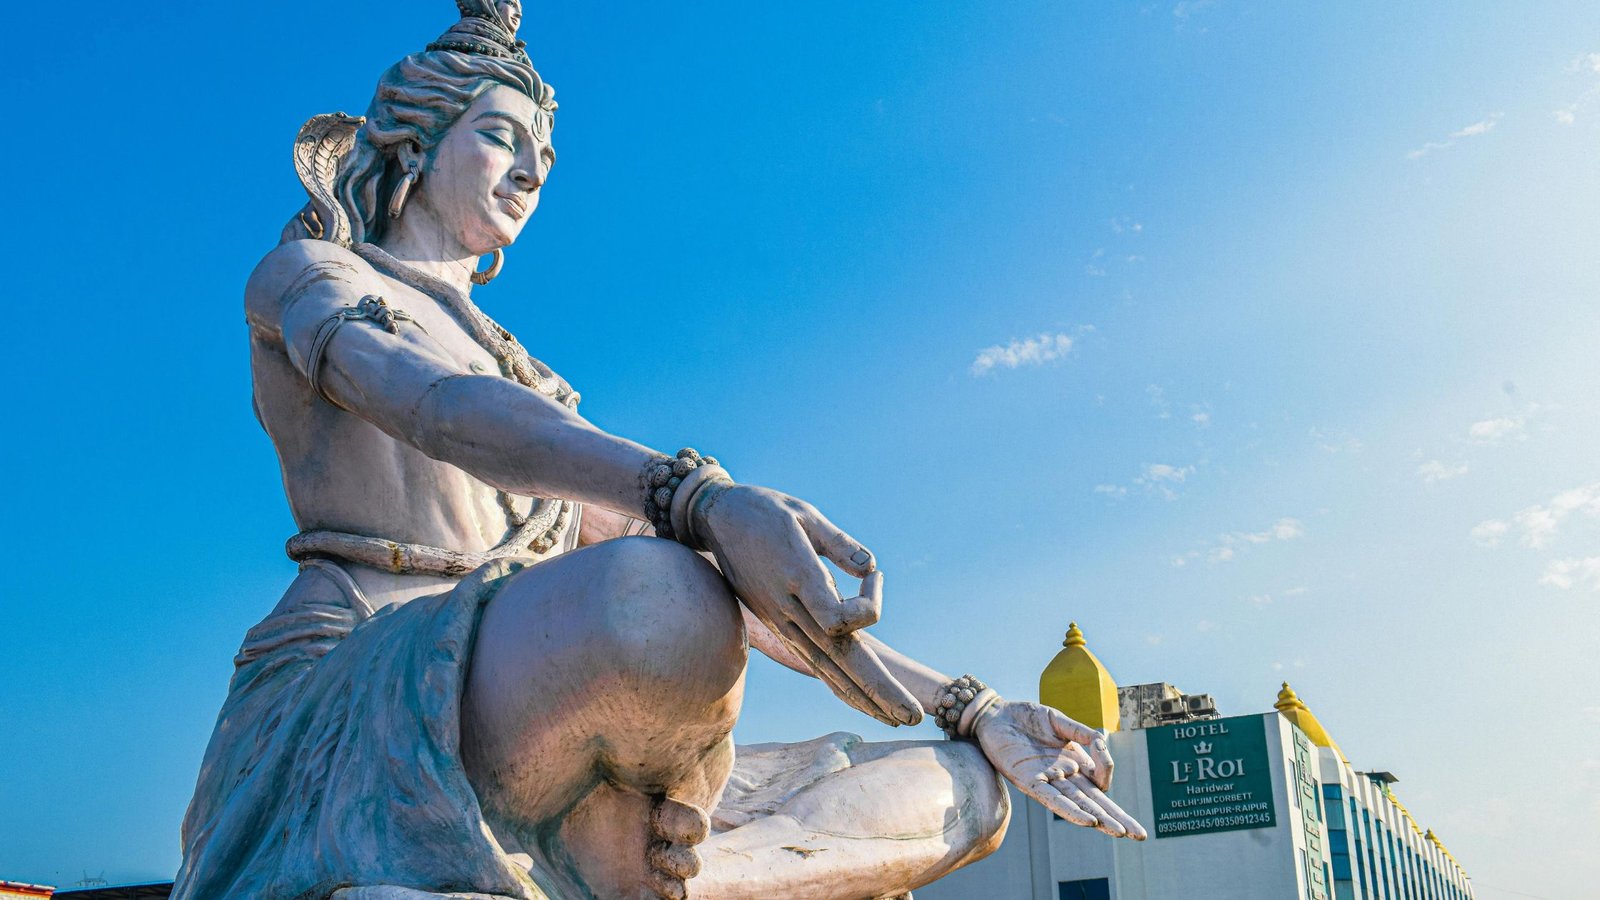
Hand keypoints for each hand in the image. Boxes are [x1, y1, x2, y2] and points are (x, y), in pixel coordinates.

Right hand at [694, 483, 921, 725]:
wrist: (716, 521)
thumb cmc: (765, 511)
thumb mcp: (805, 514)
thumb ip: (839, 543)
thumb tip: (870, 567)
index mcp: (796, 578)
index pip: (840, 618)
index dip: (870, 602)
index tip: (873, 574)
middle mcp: (789, 610)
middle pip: (841, 660)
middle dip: (879, 690)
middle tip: (913, 717)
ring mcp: (783, 624)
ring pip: (828, 671)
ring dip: (866, 699)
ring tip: (897, 720)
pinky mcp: (781, 629)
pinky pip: (816, 665)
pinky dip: (842, 687)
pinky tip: (863, 703)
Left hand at [973, 700, 1146, 839]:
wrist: (993, 713)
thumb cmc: (1024, 717)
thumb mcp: (1058, 720)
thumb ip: (1082, 732)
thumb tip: (1103, 741)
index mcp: (1073, 762)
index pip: (1099, 780)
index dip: (1108, 771)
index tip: (1100, 747)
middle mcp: (1063, 776)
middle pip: (1095, 802)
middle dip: (1118, 818)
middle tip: (1141, 836)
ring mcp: (1047, 780)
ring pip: (1078, 804)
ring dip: (1099, 819)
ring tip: (1119, 832)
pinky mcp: (1027, 780)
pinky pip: (1052, 799)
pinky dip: (1070, 811)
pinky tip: (1087, 821)